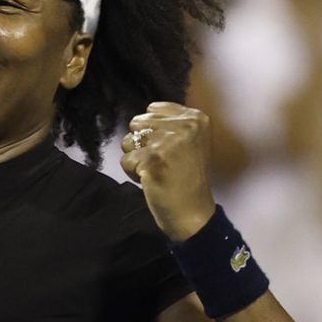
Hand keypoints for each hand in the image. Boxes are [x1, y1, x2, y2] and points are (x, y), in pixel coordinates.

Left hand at [120, 102, 217, 240]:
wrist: (192, 212)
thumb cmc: (188, 178)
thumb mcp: (191, 142)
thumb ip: (171, 124)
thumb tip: (140, 117)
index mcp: (196, 118)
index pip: (153, 109)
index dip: (152, 130)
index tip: (167, 149)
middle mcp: (184, 126)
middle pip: (138, 122)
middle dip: (142, 143)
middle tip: (161, 162)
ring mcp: (168, 142)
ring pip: (129, 141)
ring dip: (136, 158)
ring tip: (156, 170)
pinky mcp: (152, 160)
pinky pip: (126, 160)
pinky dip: (133, 173)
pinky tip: (151, 180)